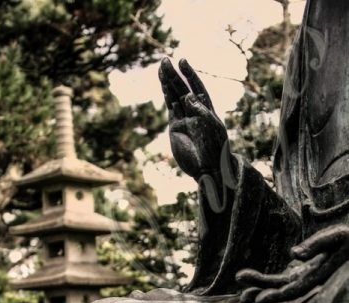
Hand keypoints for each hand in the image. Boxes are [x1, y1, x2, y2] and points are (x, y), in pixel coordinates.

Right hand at [159, 57, 230, 180]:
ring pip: (174, 97)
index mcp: (206, 109)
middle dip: (174, 75)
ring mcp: (184, 120)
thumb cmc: (214, 148)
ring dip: (168, 83)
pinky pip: (170, 109)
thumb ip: (199, 110)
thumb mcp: (210, 126)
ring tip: (161, 68)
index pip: (197, 87)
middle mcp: (195, 112)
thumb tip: (189, 95)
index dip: (189, 74)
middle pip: (183, 89)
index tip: (182, 61)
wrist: (207, 168)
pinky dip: (167, 97)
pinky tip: (163, 87)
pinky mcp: (175, 128)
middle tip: (165, 61)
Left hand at [236, 225, 348, 302]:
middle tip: (242, 298)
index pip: (294, 291)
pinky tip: (250, 282)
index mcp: (317, 276)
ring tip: (241, 296)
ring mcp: (303, 277)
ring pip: (278, 287)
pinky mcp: (300, 272)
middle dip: (263, 296)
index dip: (276, 297)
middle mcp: (309, 280)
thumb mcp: (336, 237)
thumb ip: (316, 245)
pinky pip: (280, 280)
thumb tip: (293, 254)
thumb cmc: (347, 238)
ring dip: (260, 290)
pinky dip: (265, 282)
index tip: (259, 300)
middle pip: (282, 292)